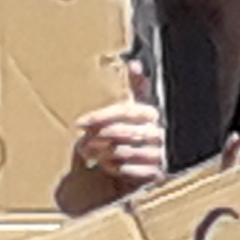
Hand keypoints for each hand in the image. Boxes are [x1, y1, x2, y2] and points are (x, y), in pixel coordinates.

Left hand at [73, 63, 165, 191]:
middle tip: (82, 142)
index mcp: (150, 114)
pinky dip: (118, 169)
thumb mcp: (129, 110)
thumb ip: (135, 86)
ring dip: (104, 154)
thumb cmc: (129, 136)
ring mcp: (159, 155)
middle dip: (100, 137)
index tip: (80, 123)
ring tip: (90, 155)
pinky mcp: (157, 175)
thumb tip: (135, 64)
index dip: (101, 116)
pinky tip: (107, 167)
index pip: (125, 111)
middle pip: (125, 131)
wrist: (136, 170)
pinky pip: (135, 171)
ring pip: (127, 151)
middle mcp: (158, 133)